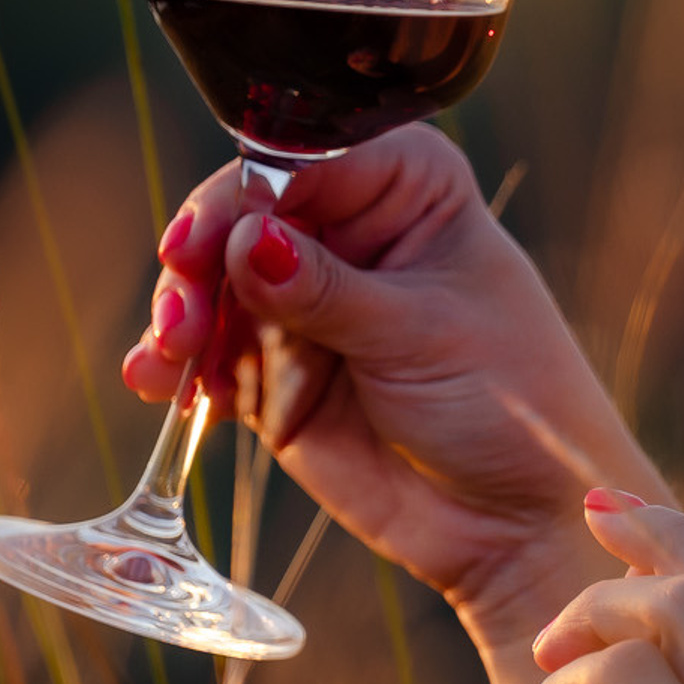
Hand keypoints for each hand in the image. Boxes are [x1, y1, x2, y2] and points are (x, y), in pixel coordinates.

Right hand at [122, 130, 663, 656]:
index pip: (301, 162)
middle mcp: (351, 230)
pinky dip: (182, 372)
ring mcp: (308, 301)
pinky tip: (164, 391)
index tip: (198, 246)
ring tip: (165, 366)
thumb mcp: (420, 337)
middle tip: (178, 325)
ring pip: (213, 287)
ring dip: (179, 321)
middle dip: (198, 267)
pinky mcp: (277, 372)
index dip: (241, 198)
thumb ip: (326, 292)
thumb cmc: (511, 406)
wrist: (519, 521)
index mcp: (409, 185)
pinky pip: (211, 358)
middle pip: (240, 218)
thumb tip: (246, 240)